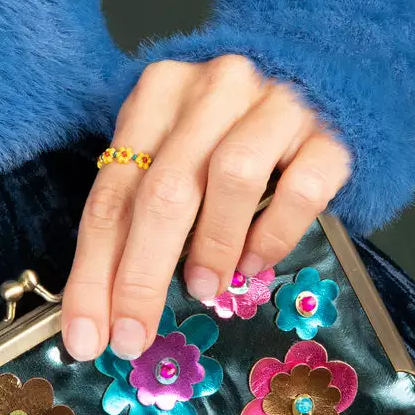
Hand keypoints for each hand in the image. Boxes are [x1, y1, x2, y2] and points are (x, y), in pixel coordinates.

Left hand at [61, 55, 350, 360]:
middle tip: (130, 338)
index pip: (112, 194)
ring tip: (202, 289)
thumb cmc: (232, 129)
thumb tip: (111, 305)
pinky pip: (301, 188)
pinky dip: (273, 234)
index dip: (92, 273)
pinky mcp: (330, 132)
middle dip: (139, 278)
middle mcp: (213, 90)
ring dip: (211, 246)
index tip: (84, 335)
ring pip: (231, 178)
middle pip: (164, 191)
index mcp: (158, 95)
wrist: (325, 76)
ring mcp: (276, 105)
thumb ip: (144, 209)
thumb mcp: (174, 151)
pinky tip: (255, 263)